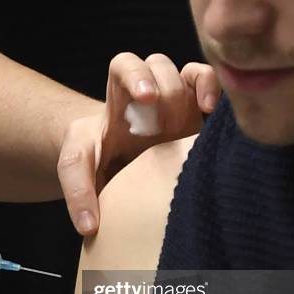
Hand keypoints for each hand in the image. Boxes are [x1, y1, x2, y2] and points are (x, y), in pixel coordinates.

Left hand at [58, 53, 220, 234]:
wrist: (118, 171)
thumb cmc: (98, 164)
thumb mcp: (77, 171)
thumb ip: (77, 191)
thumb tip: (88, 227)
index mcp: (117, 101)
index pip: (123, 65)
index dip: (136, 74)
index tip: (145, 98)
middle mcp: (149, 96)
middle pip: (159, 66)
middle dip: (165, 85)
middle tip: (164, 117)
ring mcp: (176, 105)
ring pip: (190, 75)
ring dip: (195, 89)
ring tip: (199, 113)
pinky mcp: (197, 120)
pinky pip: (212, 91)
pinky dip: (216, 92)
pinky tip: (214, 115)